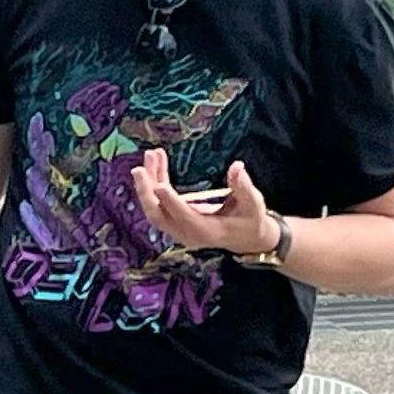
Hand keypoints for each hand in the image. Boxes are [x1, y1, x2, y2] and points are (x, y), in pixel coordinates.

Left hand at [134, 150, 279, 258]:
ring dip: (149, 182)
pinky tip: (157, 162)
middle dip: (147, 192)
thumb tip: (237, 166)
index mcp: (205, 231)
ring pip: (155, 207)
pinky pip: (160, 203)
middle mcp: (186, 233)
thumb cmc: (250, 219)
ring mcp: (178, 229)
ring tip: (151, 155)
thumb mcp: (253, 204)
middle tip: (140, 169)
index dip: (170, 201)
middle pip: (159, 214)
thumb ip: (243, 187)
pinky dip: (156, 183)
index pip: (183, 215)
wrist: (245, 237)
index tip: (158, 184)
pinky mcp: (175, 221)